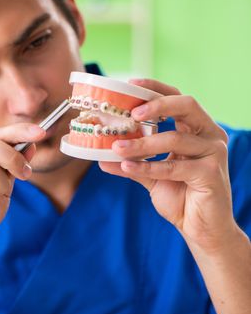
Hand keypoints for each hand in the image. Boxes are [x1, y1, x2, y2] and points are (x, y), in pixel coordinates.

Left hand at [99, 79, 237, 254]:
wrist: (200, 229)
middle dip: (156, 104)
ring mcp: (213, 153)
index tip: (130, 84)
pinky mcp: (211, 174)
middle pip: (186, 105)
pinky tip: (126, 167)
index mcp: (196, 130)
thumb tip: (100, 157)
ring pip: (174, 138)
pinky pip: (174, 166)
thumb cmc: (180, 197)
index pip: (178, 98)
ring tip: (116, 147)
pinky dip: (148, 166)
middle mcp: (209, 136)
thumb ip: (130, 162)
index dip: (155, 89)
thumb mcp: (151, 175)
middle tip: (130, 113)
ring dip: (141, 144)